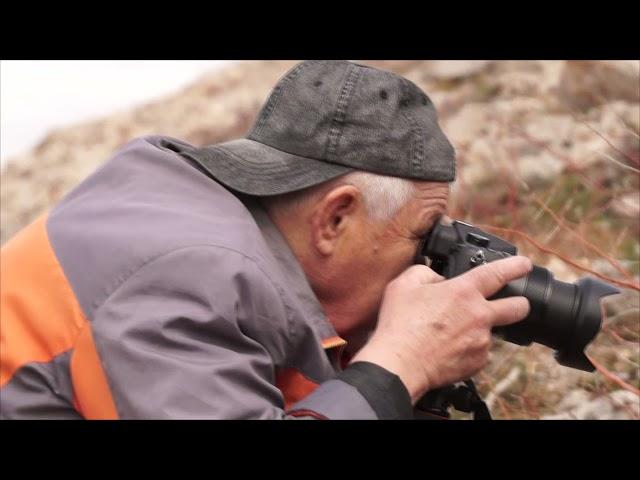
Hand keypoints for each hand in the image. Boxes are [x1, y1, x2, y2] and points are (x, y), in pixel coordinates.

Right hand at [351, 256, 532, 403]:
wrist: (399, 364)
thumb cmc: (399, 325)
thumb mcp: (404, 284)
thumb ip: (425, 273)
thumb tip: (437, 278)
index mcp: (463, 291)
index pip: (498, 272)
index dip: (515, 266)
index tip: (524, 264)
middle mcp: (479, 315)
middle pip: (518, 307)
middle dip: (520, 303)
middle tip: (514, 303)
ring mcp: (481, 341)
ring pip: (491, 332)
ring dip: (479, 330)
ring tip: (452, 334)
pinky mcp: (477, 362)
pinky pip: (480, 352)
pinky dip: (469, 349)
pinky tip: (449, 348)